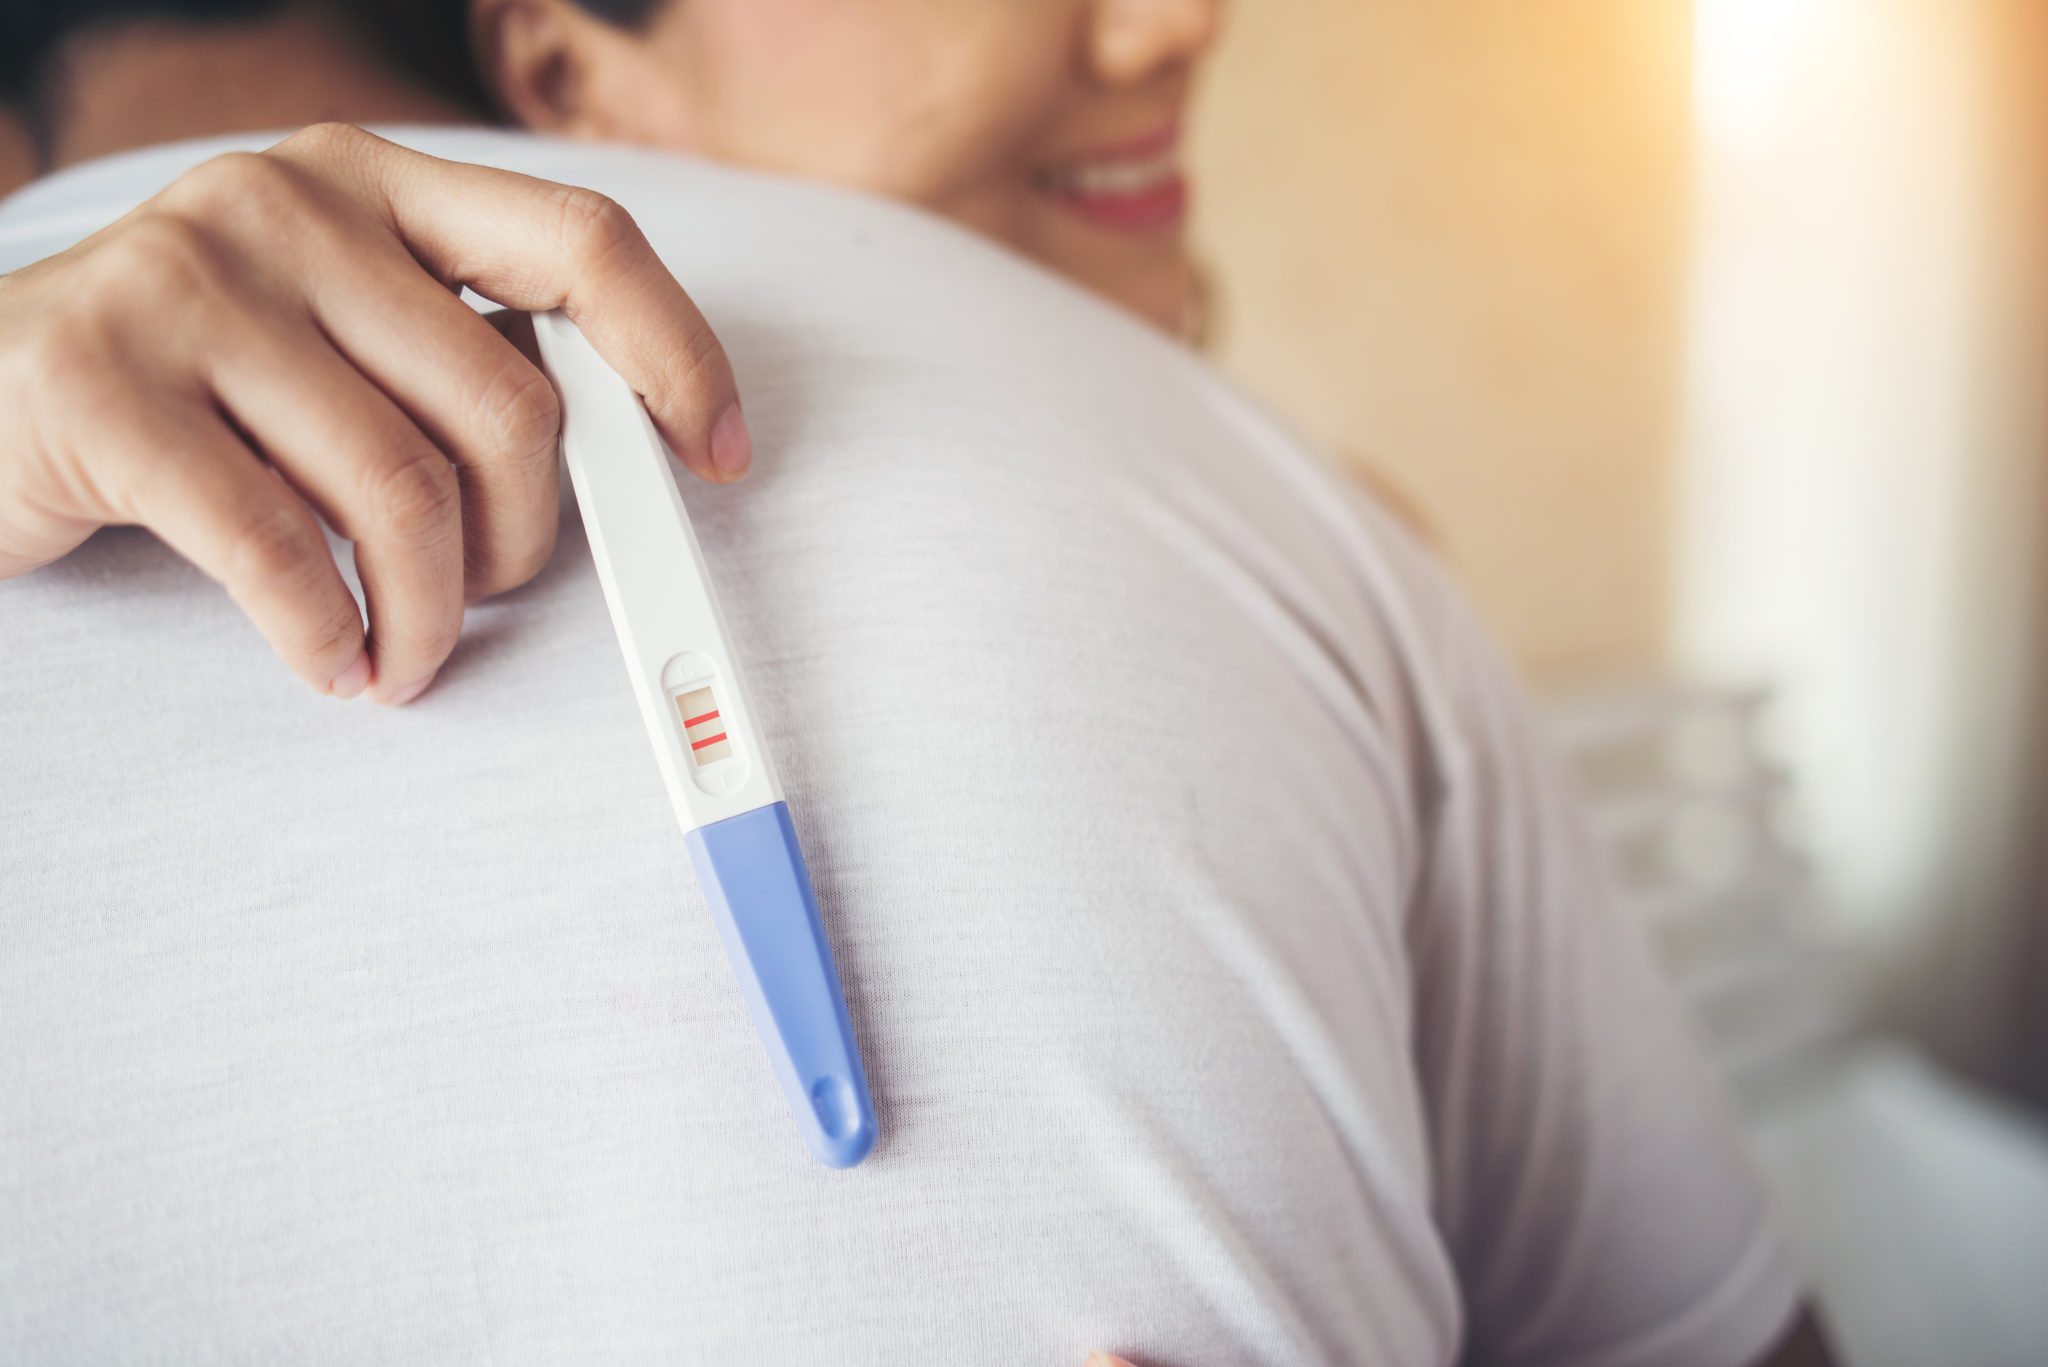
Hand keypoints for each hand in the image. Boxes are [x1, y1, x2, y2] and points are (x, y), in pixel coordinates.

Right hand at [0, 122, 750, 703]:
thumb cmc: (194, 386)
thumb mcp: (337, 334)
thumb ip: (457, 363)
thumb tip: (625, 459)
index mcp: (375, 183)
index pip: (582, 242)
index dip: (676, 354)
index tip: (718, 454)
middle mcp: (288, 204)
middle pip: (508, 404)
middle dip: (526, 540)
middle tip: (481, 598)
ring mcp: (185, 283)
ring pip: (403, 489)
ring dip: (427, 614)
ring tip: (399, 656)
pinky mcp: (99, 386)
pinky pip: (279, 548)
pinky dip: (325, 634)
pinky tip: (328, 659)